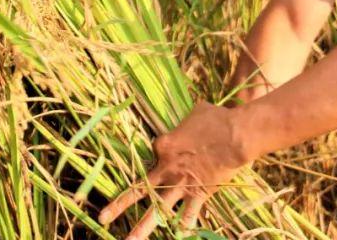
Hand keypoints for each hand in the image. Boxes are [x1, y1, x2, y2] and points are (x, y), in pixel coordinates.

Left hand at [98, 103, 250, 238]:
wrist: (235, 135)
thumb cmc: (217, 118)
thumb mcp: (198, 110)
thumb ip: (190, 116)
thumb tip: (196, 110)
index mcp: (164, 145)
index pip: (154, 150)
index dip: (161, 150)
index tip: (170, 147)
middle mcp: (167, 168)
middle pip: (140, 190)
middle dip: (119, 205)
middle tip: (101, 219)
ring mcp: (182, 184)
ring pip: (158, 210)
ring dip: (143, 228)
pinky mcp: (199, 194)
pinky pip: (189, 214)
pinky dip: (184, 226)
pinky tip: (179, 235)